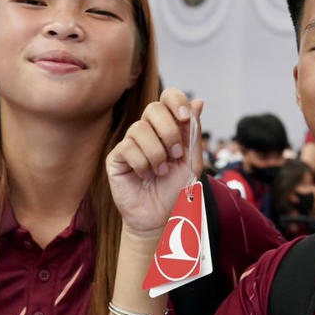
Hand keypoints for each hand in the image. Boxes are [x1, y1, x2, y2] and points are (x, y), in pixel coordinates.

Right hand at [106, 89, 203, 237]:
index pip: (168, 98)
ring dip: (157, 153)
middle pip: (153, 108)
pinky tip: (145, 175)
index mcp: (167, 127)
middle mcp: (148, 131)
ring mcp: (130, 142)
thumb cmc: (176, 189)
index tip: (185, 117)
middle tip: (175, 154)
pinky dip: (142, 163)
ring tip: (161, 171)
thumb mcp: (192, 161)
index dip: (176, 101)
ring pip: (140, 129)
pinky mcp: (116, 157)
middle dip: (169, 131)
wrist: (160, 217)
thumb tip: (198, 101)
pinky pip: (128, 147)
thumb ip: (193, 133)